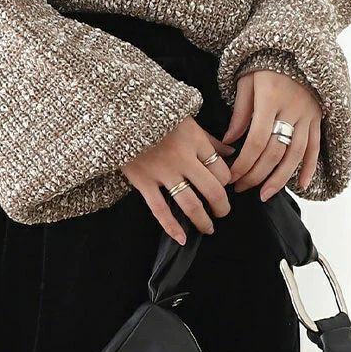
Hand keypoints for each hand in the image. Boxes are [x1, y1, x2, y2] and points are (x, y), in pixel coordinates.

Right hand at [122, 115, 234, 244]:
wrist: (119, 113)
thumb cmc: (155, 114)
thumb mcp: (186, 119)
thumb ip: (209, 138)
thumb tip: (231, 152)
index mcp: (196, 141)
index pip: (222, 169)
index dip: (227, 182)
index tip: (224, 187)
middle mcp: (184, 158)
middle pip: (213, 190)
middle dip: (222, 207)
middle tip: (222, 213)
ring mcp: (163, 172)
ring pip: (191, 204)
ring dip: (202, 220)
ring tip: (208, 228)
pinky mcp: (143, 182)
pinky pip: (160, 210)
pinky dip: (172, 227)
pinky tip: (181, 238)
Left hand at [223, 68, 321, 198]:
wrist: (298, 44)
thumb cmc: (266, 63)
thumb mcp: (246, 81)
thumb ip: (240, 113)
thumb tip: (229, 142)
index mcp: (270, 98)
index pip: (256, 140)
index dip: (243, 163)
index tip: (231, 177)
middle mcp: (292, 109)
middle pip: (274, 151)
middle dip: (256, 174)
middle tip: (241, 189)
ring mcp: (308, 115)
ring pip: (296, 154)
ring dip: (280, 178)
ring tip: (265, 194)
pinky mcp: (318, 118)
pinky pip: (315, 146)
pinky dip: (309, 167)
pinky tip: (301, 185)